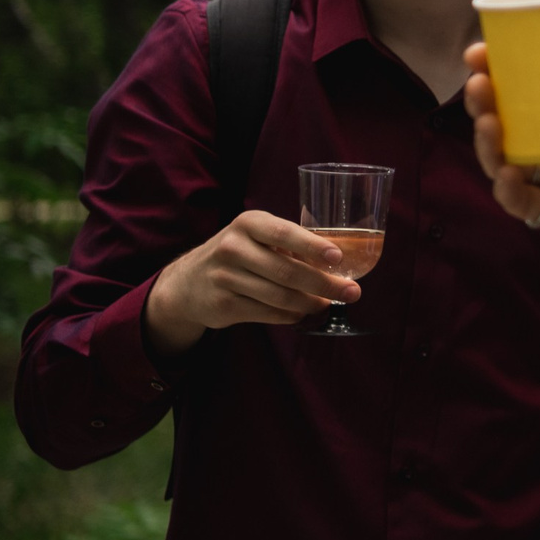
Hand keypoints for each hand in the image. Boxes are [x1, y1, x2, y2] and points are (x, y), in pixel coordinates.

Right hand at [143, 211, 362, 358]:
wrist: (187, 282)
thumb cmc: (239, 254)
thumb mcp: (256, 236)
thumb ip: (290, 243)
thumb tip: (339, 262)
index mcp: (249, 223)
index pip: (285, 233)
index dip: (313, 246)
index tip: (338, 258)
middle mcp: (233, 248)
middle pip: (288, 271)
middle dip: (325, 284)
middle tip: (352, 292)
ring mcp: (225, 278)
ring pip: (281, 297)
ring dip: (311, 303)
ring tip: (328, 303)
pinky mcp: (223, 306)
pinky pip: (269, 314)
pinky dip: (292, 315)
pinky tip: (302, 313)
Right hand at [462, 46, 539, 249]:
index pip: (526, 86)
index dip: (497, 70)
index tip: (478, 53)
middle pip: (505, 121)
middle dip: (484, 102)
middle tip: (480, 84)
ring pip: (505, 161)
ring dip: (488, 144)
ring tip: (490, 124)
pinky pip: (525, 205)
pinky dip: (510, 191)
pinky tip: (508, 174)